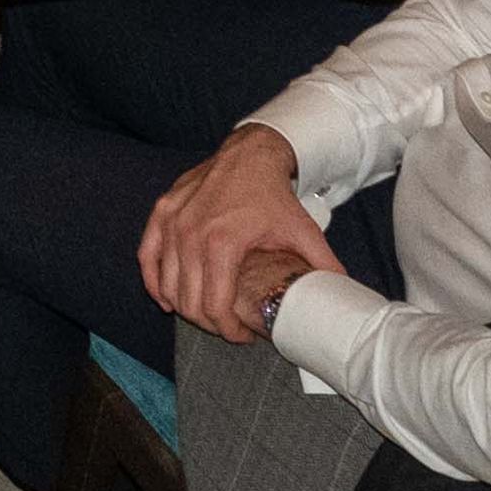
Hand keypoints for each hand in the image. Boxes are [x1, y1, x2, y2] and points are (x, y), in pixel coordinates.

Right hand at [136, 127, 329, 346]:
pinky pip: (147, 257)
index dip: (227, 330)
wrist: (249, 155)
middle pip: (188, 301)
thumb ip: (324, 264)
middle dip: (209, 323)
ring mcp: (171, 222)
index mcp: (223, 242)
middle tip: (227, 327)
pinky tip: (166, 297)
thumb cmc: (273, 196)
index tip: (242, 336)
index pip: (214, 306)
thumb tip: (342, 292)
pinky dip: (154, 282)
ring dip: (183, 306)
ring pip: (166, 284)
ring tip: (205, 314)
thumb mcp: (303, 230)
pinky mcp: (161, 214)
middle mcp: (190, 233)